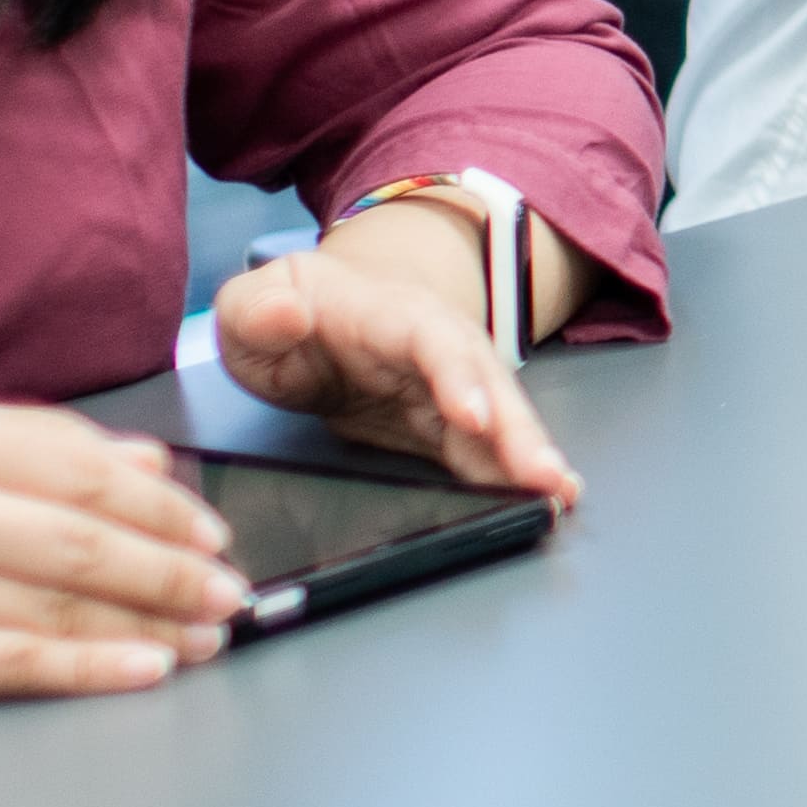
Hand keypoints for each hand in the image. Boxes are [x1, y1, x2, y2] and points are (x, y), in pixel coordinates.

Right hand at [0, 396, 237, 698]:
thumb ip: (28, 441)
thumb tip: (145, 463)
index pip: (78, 468)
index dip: (162, 507)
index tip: (209, 531)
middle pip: (79, 541)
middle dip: (173, 573)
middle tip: (230, 591)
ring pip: (53, 609)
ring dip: (147, 627)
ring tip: (204, 635)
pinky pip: (7, 666)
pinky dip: (86, 670)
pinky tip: (141, 668)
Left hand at [210, 210, 578, 506]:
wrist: (315, 313)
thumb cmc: (284, 311)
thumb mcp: (248, 304)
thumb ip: (257, 309)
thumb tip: (285, 313)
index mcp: (386, 313)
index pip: (430, 339)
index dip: (456, 375)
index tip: (474, 414)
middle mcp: (435, 346)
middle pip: (485, 383)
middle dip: (517, 429)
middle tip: (544, 474)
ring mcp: (448, 386)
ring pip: (497, 421)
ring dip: (528, 458)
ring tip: (558, 495)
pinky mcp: (448, 424)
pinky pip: (485, 450)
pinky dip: (513, 475)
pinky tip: (541, 502)